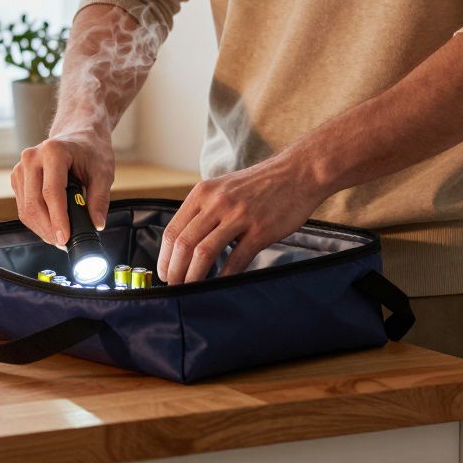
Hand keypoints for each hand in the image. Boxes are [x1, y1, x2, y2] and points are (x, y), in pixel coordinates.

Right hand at [10, 129, 114, 245]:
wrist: (78, 136)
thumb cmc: (90, 151)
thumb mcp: (103, 172)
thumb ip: (100, 198)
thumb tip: (97, 224)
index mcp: (53, 152)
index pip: (51, 192)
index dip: (58, 219)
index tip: (65, 238)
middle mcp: (32, 158)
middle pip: (34, 203)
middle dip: (49, 229)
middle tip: (65, 243)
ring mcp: (21, 168)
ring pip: (25, 209)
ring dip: (41, 229)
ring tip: (59, 237)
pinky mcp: (18, 178)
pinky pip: (23, 207)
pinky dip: (36, 221)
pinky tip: (50, 226)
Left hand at [159, 149, 333, 283]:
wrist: (298, 172)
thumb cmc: (259, 185)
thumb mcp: (222, 188)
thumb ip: (203, 211)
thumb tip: (185, 244)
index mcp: (202, 193)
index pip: (172, 231)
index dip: (164, 257)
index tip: (164, 273)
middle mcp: (216, 203)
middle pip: (183, 244)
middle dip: (174, 271)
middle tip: (174, 287)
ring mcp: (238, 216)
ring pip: (203, 252)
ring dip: (193, 277)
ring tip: (190, 289)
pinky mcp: (260, 230)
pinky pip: (236, 259)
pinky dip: (224, 277)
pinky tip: (219, 286)